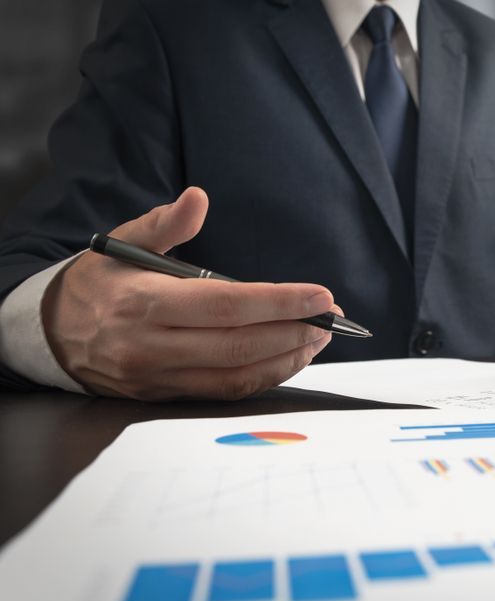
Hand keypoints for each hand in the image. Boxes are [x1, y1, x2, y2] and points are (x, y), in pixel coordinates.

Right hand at [42, 187, 336, 400]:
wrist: (52, 336)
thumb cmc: (99, 284)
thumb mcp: (123, 244)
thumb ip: (165, 223)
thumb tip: (198, 198)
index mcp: (144, 303)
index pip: (227, 306)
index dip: (280, 302)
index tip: (320, 296)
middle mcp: (152, 347)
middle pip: (240, 346)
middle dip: (295, 331)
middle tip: (331, 317)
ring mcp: (160, 378)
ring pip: (238, 375)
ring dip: (288, 357)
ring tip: (319, 337)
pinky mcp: (167, 397)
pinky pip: (226, 392)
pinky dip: (265, 376)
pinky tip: (290, 357)